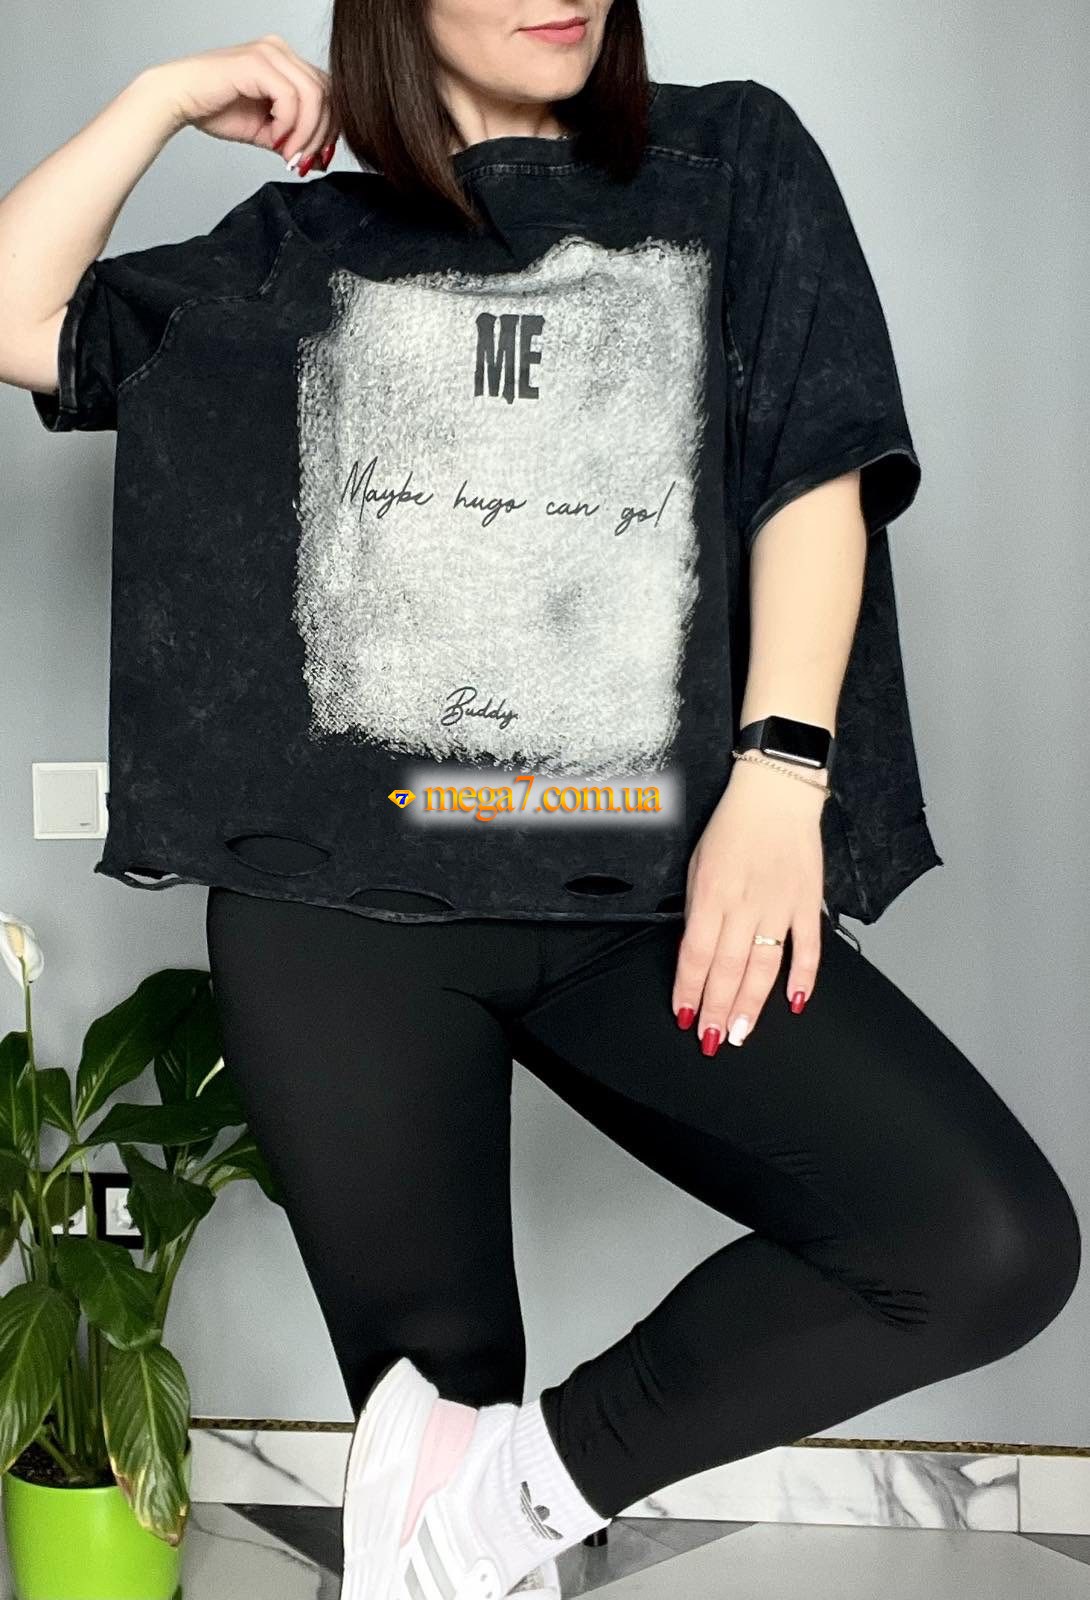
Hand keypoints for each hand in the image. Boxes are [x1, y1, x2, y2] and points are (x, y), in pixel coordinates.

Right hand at [148, 36, 337, 171]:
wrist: (178, 99)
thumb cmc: (215, 109)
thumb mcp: (267, 131)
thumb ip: (294, 139)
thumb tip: (320, 160)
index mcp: (286, 62)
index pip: (328, 93)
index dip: (330, 129)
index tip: (317, 159)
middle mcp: (281, 51)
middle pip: (327, 94)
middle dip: (321, 135)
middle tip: (304, 161)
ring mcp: (270, 52)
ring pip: (314, 95)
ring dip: (307, 133)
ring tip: (289, 154)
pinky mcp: (257, 62)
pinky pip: (291, 97)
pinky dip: (289, 124)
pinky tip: (274, 138)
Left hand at [673, 758, 825, 1054]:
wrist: (776, 794)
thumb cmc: (732, 827)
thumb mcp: (697, 863)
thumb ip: (697, 909)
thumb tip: (697, 951)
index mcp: (712, 893)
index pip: (697, 954)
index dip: (689, 990)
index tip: (684, 1016)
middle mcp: (746, 904)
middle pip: (728, 969)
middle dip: (717, 1009)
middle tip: (712, 1039)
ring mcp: (781, 906)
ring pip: (765, 967)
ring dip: (752, 1005)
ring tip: (741, 1033)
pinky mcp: (809, 902)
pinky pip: (809, 948)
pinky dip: (804, 977)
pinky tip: (796, 1002)